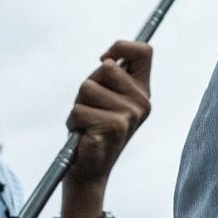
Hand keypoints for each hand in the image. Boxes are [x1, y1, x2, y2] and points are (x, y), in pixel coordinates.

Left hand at [58, 40, 152, 217]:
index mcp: (143, 92)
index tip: (104, 58)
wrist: (88, 171)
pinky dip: (73, 122)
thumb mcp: (104, 97)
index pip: (143, 51)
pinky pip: (78, 110)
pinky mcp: (113, 128)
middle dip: (89, 85)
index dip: (120, 47)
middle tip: (92, 109)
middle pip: (106, 67)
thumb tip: (107, 58)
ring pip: (88, 88)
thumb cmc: (92, 129)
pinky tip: (84, 137)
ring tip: (86, 124)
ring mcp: (129, 116)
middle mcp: (141, 103)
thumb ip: (110, 77)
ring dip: (79, 106)